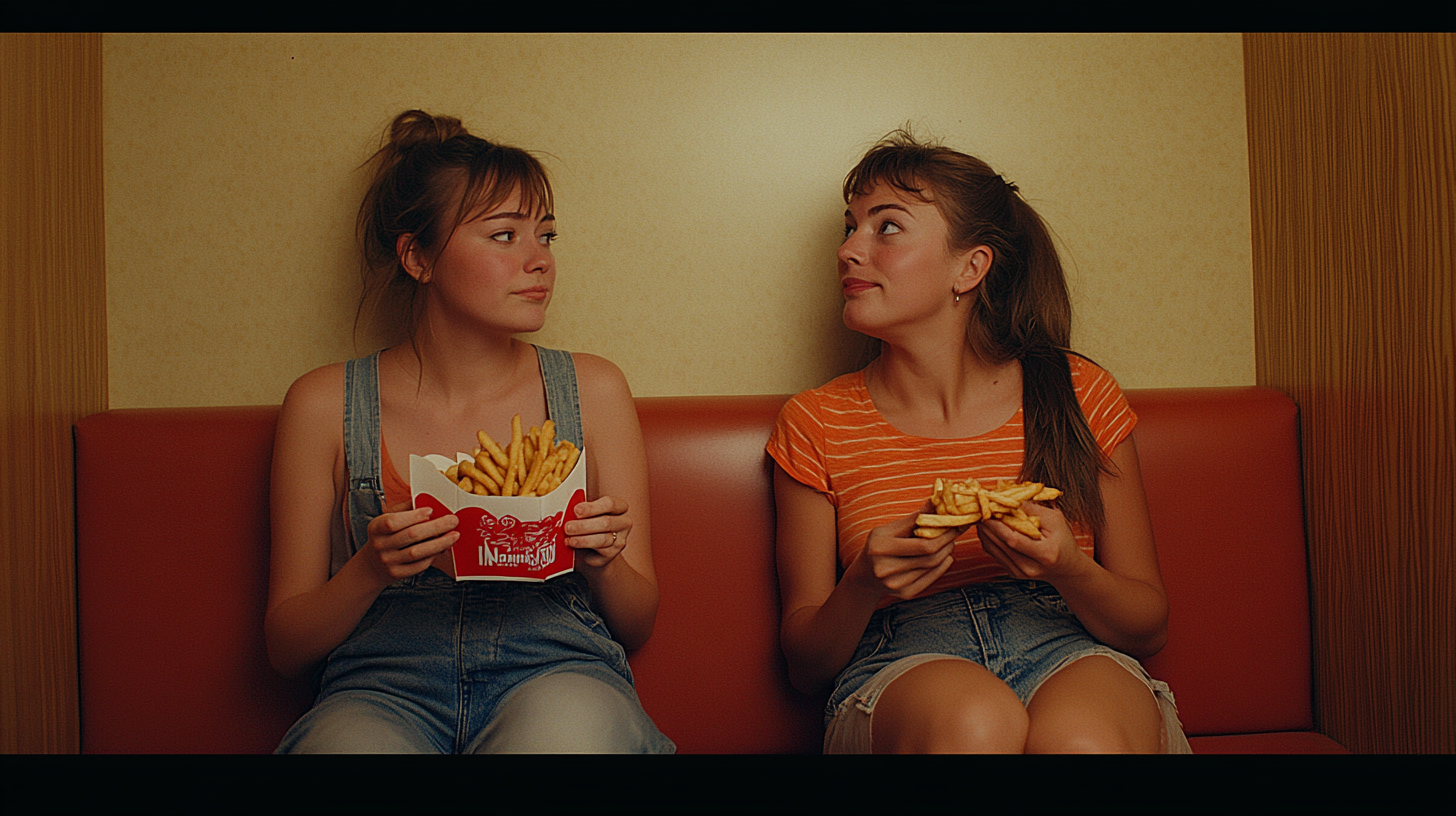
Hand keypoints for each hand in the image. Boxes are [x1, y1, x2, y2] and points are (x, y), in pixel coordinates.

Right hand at [359, 500, 459, 585]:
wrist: (373, 565)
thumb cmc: (387, 537)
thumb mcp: (387, 520)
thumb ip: (405, 510)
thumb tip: (429, 502)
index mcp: (375, 528)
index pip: (393, 521)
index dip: (414, 516)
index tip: (431, 510)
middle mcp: (380, 545)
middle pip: (411, 535)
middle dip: (436, 527)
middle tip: (453, 521)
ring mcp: (388, 561)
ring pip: (417, 552)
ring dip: (439, 543)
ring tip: (454, 536)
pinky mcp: (397, 573)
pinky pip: (419, 565)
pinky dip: (432, 556)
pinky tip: (441, 549)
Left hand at [565, 495, 630, 568]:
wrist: (592, 550)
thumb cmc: (589, 528)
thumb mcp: (585, 516)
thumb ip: (579, 513)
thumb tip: (564, 514)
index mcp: (618, 507)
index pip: (609, 504)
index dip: (592, 507)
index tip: (576, 510)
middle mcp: (623, 522)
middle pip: (606, 522)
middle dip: (584, 525)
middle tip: (568, 527)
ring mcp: (620, 538)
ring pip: (603, 538)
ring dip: (583, 538)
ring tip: (569, 538)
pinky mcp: (613, 552)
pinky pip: (600, 550)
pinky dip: (584, 546)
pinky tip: (573, 544)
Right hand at [845, 503, 961, 600]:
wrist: (866, 574)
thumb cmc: (879, 545)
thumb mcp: (889, 529)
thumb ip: (913, 518)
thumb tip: (936, 502)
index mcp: (880, 548)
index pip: (923, 545)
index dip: (944, 535)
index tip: (956, 523)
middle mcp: (886, 569)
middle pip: (930, 558)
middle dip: (947, 543)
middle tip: (955, 532)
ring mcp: (895, 584)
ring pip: (932, 568)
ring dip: (946, 553)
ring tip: (948, 542)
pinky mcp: (904, 594)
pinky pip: (930, 580)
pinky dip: (942, 567)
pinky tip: (946, 557)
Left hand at [976, 502, 1085, 581]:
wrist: (1066, 568)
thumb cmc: (1063, 540)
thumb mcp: (1055, 521)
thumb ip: (1033, 510)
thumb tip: (1009, 498)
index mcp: (1045, 554)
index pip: (1013, 539)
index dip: (997, 524)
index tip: (988, 509)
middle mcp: (1030, 568)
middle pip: (1000, 544)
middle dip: (987, 525)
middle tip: (979, 508)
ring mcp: (1020, 573)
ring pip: (993, 549)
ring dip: (984, 531)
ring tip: (980, 515)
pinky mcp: (1013, 573)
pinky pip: (994, 554)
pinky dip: (987, 539)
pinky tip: (986, 527)